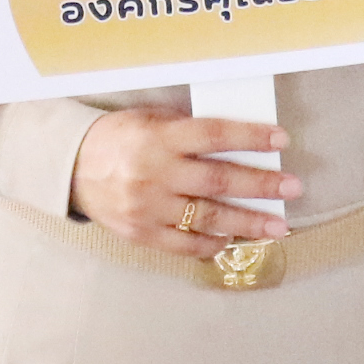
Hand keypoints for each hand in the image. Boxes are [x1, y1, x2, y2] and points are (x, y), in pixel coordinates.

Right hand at [72, 106, 303, 255]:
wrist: (71, 167)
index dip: (249, 137)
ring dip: (247, 222)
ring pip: (207, 217)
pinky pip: (183, 243)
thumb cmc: (118, 138)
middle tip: (292, 188)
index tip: (281, 140)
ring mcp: (148, 207)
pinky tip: (232, 240)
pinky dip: (210, 243)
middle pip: (218, 180)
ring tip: (278, 226)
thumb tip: (239, 142)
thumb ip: (187, 131)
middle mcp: (155, 173)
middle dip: (260, 185)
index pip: (213, 136)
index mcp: (158, 137)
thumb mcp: (150, 120)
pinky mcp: (140, 233)